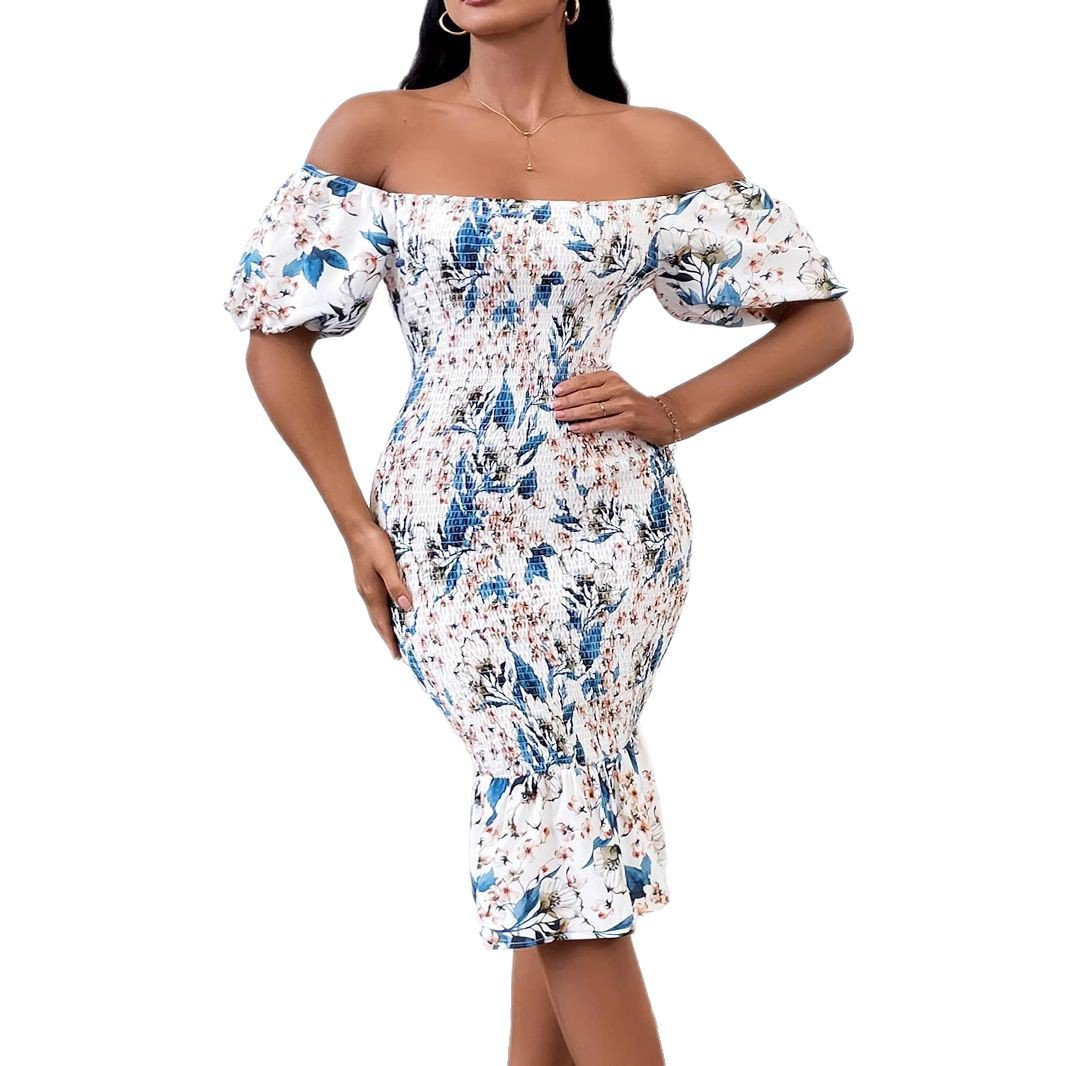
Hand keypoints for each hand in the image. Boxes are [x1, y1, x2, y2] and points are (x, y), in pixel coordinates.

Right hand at [346, 522, 412, 660]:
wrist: (356, 527)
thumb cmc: (372, 543)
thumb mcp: (387, 564)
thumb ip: (396, 585)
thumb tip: (406, 607)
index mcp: (372, 593)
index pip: (383, 623)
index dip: (390, 639)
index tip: (397, 656)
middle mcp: (367, 592)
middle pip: (378, 621)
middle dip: (388, 637)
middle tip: (398, 652)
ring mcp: (366, 585)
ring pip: (377, 611)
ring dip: (386, 625)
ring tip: (396, 635)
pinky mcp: (367, 578)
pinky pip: (377, 601)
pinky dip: (384, 611)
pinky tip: (391, 608)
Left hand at [551, 369, 679, 445]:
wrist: (661, 417)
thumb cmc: (633, 405)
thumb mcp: (617, 391)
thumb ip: (598, 391)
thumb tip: (569, 397)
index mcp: (613, 377)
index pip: (586, 379)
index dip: (569, 386)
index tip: (556, 392)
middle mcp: (619, 388)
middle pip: (587, 395)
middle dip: (567, 401)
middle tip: (553, 406)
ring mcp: (625, 403)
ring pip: (592, 409)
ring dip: (573, 413)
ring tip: (559, 416)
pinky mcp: (629, 419)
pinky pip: (602, 423)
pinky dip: (586, 426)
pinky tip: (574, 428)